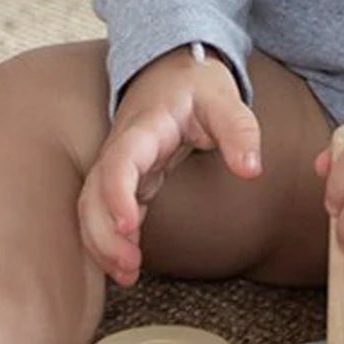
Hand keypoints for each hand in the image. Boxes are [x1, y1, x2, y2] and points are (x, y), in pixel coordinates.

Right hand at [79, 47, 260, 286]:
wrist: (172, 67)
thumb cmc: (196, 83)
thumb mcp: (223, 98)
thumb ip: (239, 129)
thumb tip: (251, 169)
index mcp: (143, 128)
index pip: (119, 162)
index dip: (117, 194)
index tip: (129, 225)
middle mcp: (121, 149)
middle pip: (93, 194)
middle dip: (103, 233)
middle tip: (130, 267)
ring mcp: (119, 166)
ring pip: (92, 207)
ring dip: (102, 243)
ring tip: (127, 275)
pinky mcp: (126, 180)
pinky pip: (105, 212)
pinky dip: (110, 240)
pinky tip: (127, 267)